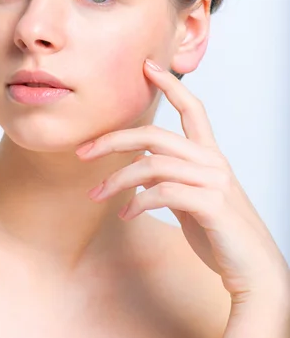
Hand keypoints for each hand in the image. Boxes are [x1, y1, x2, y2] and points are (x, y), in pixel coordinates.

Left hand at [76, 60, 288, 303]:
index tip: (147, 66)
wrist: (253, 271)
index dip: (170, 84)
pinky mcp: (211, 205)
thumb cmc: (221, 234)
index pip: (192, 109)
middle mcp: (212, 162)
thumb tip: (140, 170)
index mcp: (209, 155)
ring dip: (117, 180)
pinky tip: (125, 214)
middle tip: (83, 152)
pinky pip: (162, 193)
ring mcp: (213, 182)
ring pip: (152, 164)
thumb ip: (170, 180)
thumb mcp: (192, 200)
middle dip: (113, 140)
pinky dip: (137, 202)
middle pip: (155, 135)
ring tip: (96, 195)